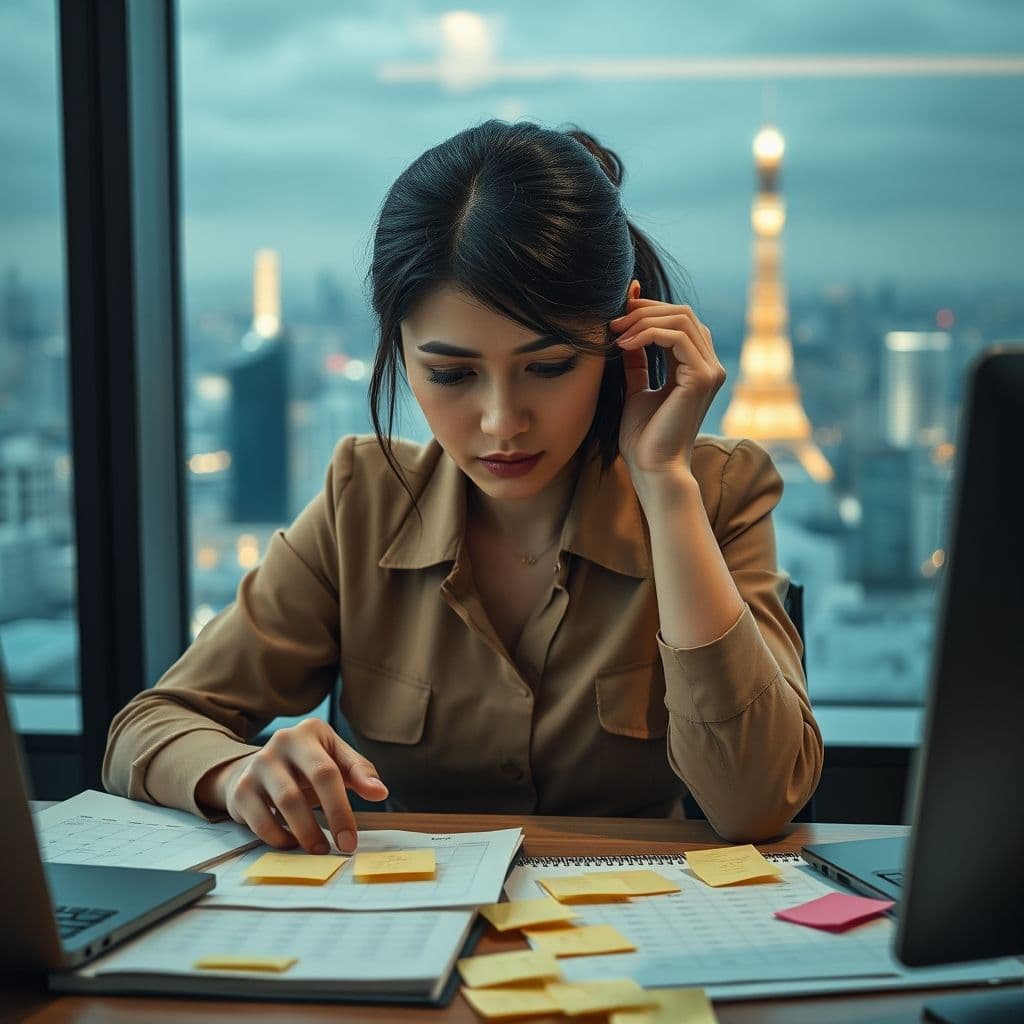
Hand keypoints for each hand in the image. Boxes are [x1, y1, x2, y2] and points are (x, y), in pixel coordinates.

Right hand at [213, 718, 387, 853]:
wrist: (254, 768)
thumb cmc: (305, 766)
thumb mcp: (335, 758)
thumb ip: (360, 772)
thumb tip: (380, 792)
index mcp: (310, 731)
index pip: (330, 770)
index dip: (342, 807)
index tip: (352, 839)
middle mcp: (282, 742)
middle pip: (312, 782)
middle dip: (332, 818)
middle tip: (342, 848)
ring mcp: (258, 764)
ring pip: (286, 802)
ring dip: (306, 832)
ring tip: (319, 849)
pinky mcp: (241, 789)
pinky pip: (260, 821)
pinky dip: (278, 838)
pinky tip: (292, 843)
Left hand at [612, 292, 725, 478]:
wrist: (652, 467)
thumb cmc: (644, 437)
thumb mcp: (637, 388)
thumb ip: (637, 360)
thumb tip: (627, 331)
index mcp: (696, 368)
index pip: (679, 321)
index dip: (649, 309)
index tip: (618, 313)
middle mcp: (709, 366)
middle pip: (682, 313)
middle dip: (644, 310)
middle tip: (613, 321)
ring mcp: (710, 370)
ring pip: (681, 319)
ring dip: (643, 320)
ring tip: (616, 333)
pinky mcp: (702, 377)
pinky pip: (676, 336)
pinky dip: (647, 333)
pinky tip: (625, 345)